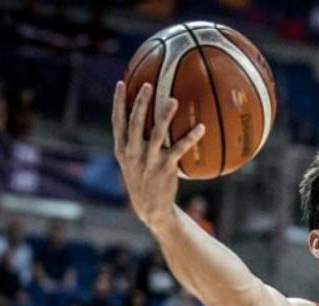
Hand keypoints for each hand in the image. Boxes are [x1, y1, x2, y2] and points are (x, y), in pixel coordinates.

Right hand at [112, 81, 205, 229]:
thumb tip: (142, 119)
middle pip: (135, 123)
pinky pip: (179, 149)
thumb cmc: (143, 180)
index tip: (121, 83)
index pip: (116, 122)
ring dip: (165, 116)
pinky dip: (190, 137)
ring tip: (173, 100)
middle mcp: (133, 153)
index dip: (118, 102)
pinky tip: (201, 127)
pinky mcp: (166, 168)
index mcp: (122, 149)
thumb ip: (133, 142)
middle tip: (148, 85)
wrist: (150, 209)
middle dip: (140, 102)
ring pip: (157, 133)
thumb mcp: (131, 162)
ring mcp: (149, 161)